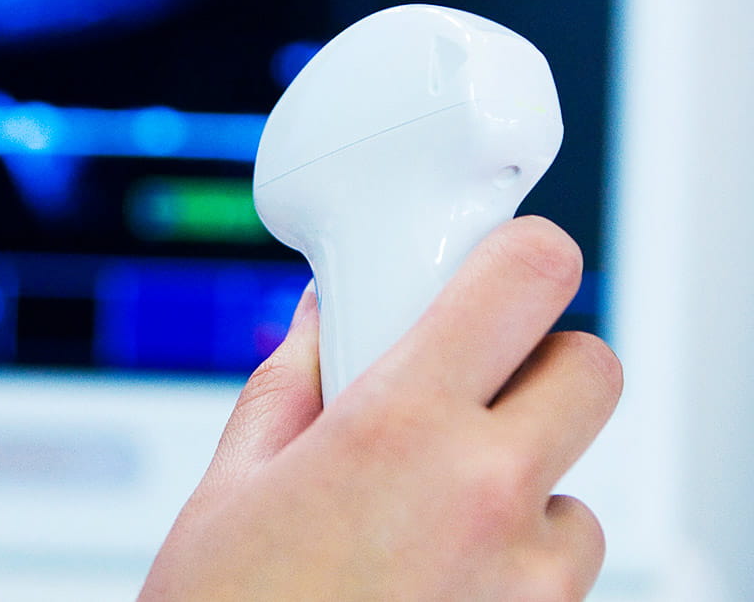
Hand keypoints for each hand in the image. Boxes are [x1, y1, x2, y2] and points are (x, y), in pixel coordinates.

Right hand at [140, 217, 621, 600]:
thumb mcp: (232, 484)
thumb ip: (295, 383)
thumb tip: (331, 319)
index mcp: (399, 429)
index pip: (529, 279)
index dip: (523, 254)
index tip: (499, 261)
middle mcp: (486, 497)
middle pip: (591, 369)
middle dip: (535, 364)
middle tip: (463, 387)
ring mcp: (527, 582)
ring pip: (578, 486)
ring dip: (521, 482)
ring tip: (428, 516)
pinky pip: (558, 572)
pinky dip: (513, 562)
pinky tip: (432, 576)